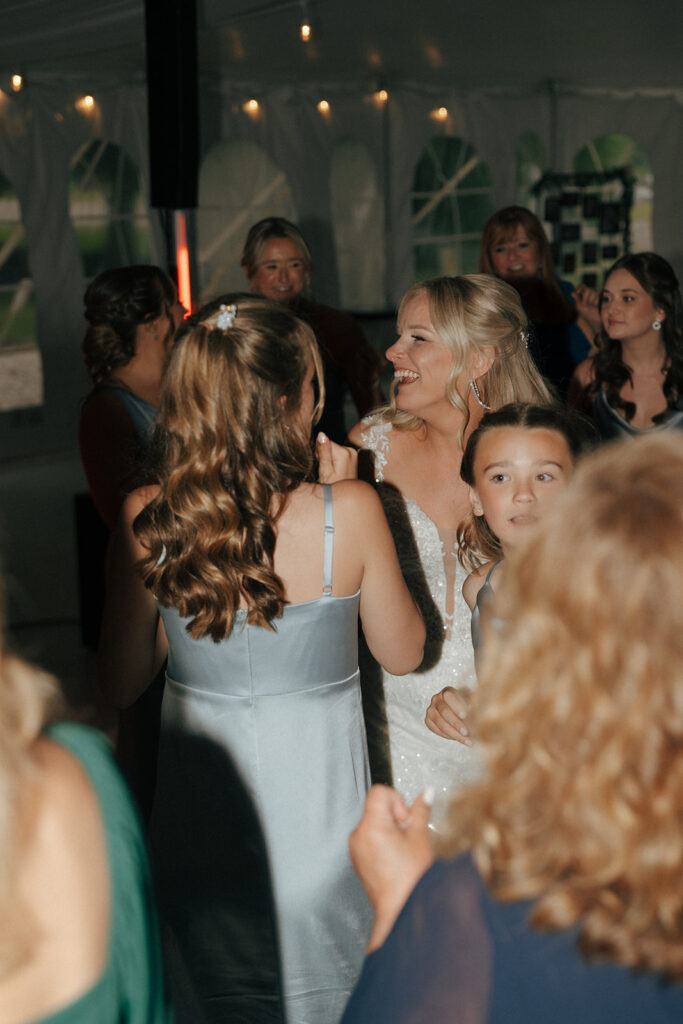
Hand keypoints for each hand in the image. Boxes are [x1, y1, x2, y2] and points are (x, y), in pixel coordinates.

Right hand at [316, 431, 357, 482]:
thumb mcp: (325, 470)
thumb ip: (323, 451)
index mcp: (345, 452)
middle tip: (327, 471)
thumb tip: (321, 434)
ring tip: (332, 473)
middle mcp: (352, 451)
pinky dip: (334, 461)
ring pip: (333, 449)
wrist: (346, 497)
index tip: (322, 465)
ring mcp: (353, 454)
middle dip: (324, 456)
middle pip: (330, 445)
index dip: (319, 453)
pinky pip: (338, 453)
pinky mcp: (352, 457)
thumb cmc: (334, 487)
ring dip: (329, 459)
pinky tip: (336, 471)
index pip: (325, 441)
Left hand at [350, 785, 434, 950]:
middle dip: (394, 817)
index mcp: (372, 826)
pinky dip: (381, 841)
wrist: (401, 910)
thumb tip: (426, 794)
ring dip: (388, 829)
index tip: (405, 819)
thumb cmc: (411, 880)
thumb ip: (421, 810)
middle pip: (376, 807)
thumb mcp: (420, 838)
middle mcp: (358, 835)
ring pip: (373, 823)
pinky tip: (394, 858)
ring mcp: (355, 848)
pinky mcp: (357, 859)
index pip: (379, 792)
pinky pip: (368, 838)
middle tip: (407, 836)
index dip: (397, 801)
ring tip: (402, 850)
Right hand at [425, 686, 471, 744]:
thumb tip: (473, 709)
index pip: (449, 696)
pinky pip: (436, 729)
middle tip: (467, 732)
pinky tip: (459, 739)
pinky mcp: (428, 720)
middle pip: (444, 711)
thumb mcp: (472, 700)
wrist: (459, 710)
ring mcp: (431, 710)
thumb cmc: (467, 704)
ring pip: (439, 722)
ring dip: (453, 733)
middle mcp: (436, 699)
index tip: (465, 716)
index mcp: (447, 691)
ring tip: (466, 740)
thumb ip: (473, 702)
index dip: (456, 706)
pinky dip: (447, 736)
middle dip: (456, 723)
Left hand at [573, 284, 600, 334]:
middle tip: (587, 304)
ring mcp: (597, 295)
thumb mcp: (580, 307)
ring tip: (593, 306)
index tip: (577, 293)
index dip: (579, 288)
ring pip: (593, 292)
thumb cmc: (588, 314)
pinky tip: (597, 306)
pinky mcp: (603, 297)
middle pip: (588, 289)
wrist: (597, 319)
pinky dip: (597, 302)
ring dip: (592, 301)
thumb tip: (572, 293)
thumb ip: (577, 299)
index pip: (582, 286)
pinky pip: (599, 296)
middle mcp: (591, 293)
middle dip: (586, 298)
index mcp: (584, 295)